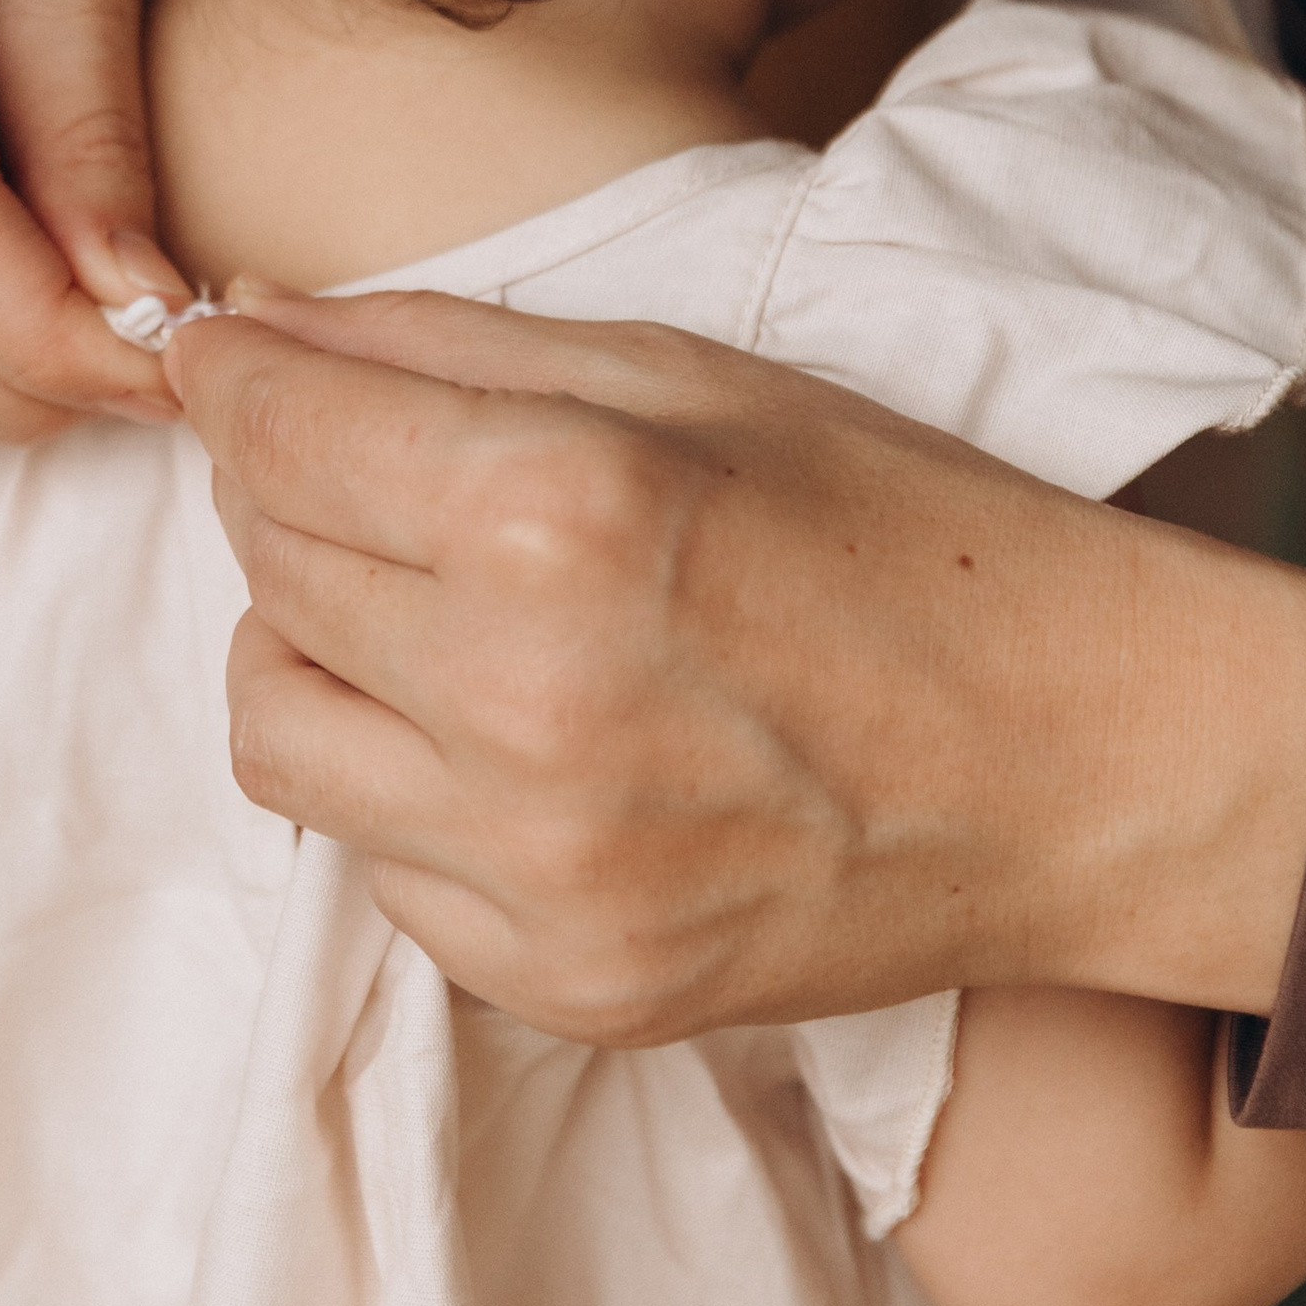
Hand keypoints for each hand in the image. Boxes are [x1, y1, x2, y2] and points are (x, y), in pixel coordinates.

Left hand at [168, 287, 1305, 1044]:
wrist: (1083, 765)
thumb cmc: (903, 532)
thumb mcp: (687, 377)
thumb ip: (443, 346)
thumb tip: (248, 324)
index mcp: (554, 514)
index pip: (273, 435)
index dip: (229, 378)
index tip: (221, 356)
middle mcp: (522, 702)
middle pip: (263, 568)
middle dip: (286, 493)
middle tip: (376, 466)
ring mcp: (539, 867)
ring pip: (273, 730)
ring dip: (312, 647)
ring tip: (430, 610)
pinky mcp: (563, 981)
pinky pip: (377, 862)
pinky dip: (407, 782)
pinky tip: (518, 735)